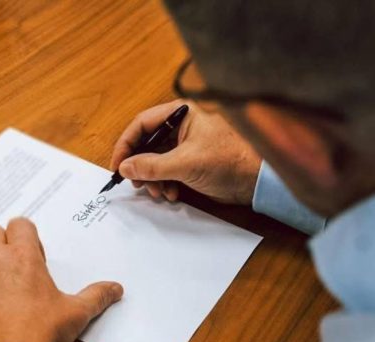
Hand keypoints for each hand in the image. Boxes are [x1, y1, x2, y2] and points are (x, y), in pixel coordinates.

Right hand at [111, 100, 261, 203]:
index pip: (142, 124)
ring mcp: (185, 145)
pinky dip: (164, 184)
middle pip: (146, 144)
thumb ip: (152, 165)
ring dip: (152, 179)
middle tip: (137, 183)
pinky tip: (171, 194)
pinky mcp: (190, 163)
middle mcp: (181, 126)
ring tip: (158, 192)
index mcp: (181, 114)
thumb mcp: (185, 163)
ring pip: (154, 161)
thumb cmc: (229, 161)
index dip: (126, 144)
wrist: (256, 182)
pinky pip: (166, 172)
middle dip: (140, 166)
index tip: (118, 165)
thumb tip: (126, 167)